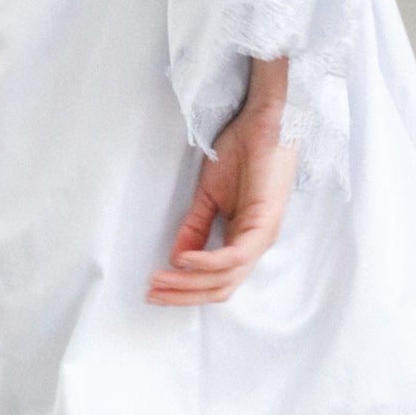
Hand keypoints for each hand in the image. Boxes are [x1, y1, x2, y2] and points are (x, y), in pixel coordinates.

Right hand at [147, 102, 298, 305]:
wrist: (262, 121)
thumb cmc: (242, 152)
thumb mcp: (209, 196)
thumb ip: (195, 228)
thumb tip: (175, 258)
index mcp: (244, 240)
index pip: (216, 281)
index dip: (185, 290)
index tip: (155, 289)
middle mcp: (255, 245)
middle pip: (220, 288)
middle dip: (183, 294)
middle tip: (152, 292)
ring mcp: (262, 236)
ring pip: (226, 278)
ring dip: (189, 282)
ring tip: (160, 278)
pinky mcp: (264, 223)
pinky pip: (235, 255)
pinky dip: (207, 261)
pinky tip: (184, 258)